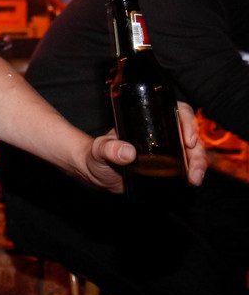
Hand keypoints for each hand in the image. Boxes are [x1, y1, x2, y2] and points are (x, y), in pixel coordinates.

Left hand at [82, 101, 205, 192]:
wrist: (96, 175)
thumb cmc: (96, 156)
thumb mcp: (100, 150)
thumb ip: (108, 149)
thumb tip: (127, 152)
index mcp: (147, 121)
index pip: (176, 112)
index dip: (188, 122)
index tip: (188, 140)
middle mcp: (160, 134)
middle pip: (189, 134)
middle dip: (198, 151)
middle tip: (195, 168)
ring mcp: (166, 150)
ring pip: (192, 151)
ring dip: (199, 164)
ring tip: (195, 179)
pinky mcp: (168, 167)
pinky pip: (186, 167)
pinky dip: (193, 173)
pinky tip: (193, 181)